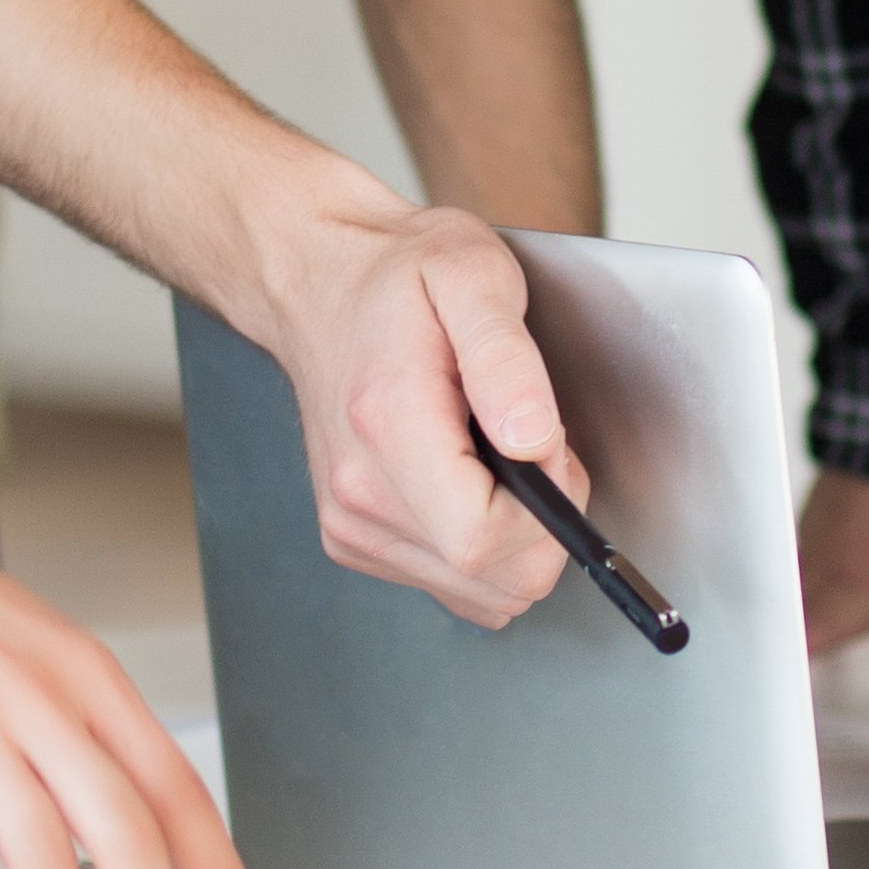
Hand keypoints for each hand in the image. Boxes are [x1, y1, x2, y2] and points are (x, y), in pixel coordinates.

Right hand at [250, 195, 584, 627]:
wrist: (320, 283)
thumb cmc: (398, 275)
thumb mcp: (472, 274)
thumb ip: (507, 359)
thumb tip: (533, 439)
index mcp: (387, 427)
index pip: (485, 538)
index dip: (549, 505)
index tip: (546, 445)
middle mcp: (358, 493)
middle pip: (496, 580)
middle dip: (545, 525)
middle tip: (531, 444)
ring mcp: (352, 525)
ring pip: (484, 594)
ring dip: (518, 539)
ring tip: (497, 456)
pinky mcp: (355, 540)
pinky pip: (456, 586)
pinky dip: (485, 549)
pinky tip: (472, 482)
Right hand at [798, 467, 868, 679]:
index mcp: (846, 610)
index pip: (788, 671)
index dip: (785, 698)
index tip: (794, 724)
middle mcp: (810, 582)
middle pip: (782, 637)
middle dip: (800, 658)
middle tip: (810, 685)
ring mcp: (802, 545)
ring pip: (789, 598)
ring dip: (806, 616)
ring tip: (829, 632)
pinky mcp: (810, 518)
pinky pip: (796, 563)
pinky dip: (812, 580)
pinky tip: (843, 579)